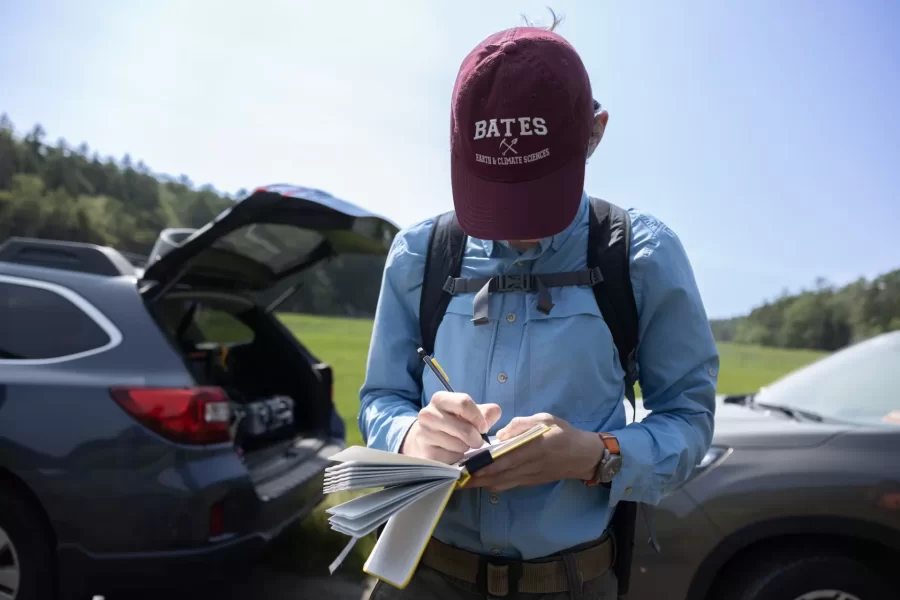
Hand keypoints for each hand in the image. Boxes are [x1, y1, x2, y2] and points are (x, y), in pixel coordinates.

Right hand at [400, 392, 501, 463]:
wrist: (425, 439)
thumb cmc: (451, 423)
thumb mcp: (467, 413)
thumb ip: (485, 412)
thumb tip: (495, 412)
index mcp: (440, 399)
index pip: (464, 403)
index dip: (479, 417)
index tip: (483, 427)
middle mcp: (428, 414)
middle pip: (466, 429)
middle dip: (476, 438)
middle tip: (475, 440)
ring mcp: (425, 434)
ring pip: (460, 445)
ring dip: (465, 447)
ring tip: (458, 444)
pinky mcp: (426, 452)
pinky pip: (452, 458)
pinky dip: (457, 457)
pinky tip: (450, 452)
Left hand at [464, 413, 604, 491]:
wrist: (583, 456)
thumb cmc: (564, 434)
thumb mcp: (545, 419)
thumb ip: (522, 424)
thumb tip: (500, 434)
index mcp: (534, 448)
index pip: (505, 458)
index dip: (485, 465)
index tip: (467, 465)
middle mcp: (530, 465)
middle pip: (499, 475)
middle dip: (477, 478)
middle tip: (456, 477)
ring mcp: (530, 476)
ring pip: (502, 483)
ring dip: (482, 484)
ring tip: (464, 481)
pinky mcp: (531, 482)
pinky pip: (509, 485)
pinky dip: (494, 484)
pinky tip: (482, 481)